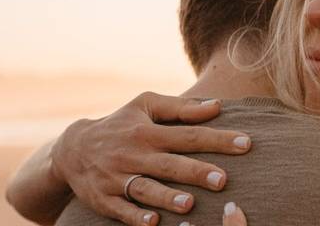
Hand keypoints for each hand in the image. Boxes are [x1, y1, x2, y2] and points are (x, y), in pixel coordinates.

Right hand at [51, 92, 251, 225]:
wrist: (73, 148)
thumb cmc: (121, 124)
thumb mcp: (145, 106)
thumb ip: (181, 108)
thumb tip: (217, 106)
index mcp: (148, 132)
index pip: (188, 135)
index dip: (218, 139)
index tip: (246, 143)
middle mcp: (134, 154)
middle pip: (170, 165)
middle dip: (196, 172)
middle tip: (223, 180)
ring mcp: (118, 178)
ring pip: (145, 189)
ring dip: (166, 197)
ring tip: (189, 203)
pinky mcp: (105, 199)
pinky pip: (121, 210)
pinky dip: (135, 217)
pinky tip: (153, 222)